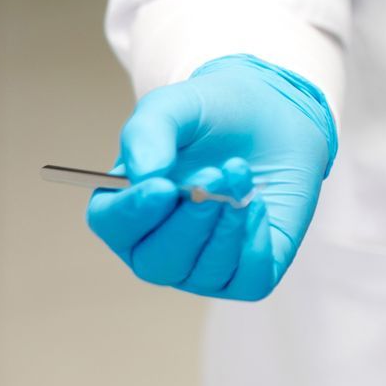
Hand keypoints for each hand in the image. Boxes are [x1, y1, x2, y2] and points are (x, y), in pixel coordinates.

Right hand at [86, 55, 336, 300]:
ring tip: (240, 175)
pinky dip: (255, 244)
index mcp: (127, 206)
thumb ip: (148, 132)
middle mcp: (158, 244)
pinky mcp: (249, 269)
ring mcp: (202, 264)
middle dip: (189, 221)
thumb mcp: (175, 106)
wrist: (273, 114)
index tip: (162, 187)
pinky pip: (249, 279)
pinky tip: (258, 203)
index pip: (112, 226)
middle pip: (157, 262)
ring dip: (226, 227)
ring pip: (203, 274)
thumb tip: (145, 174)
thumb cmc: (213, 114)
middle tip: (215, 175)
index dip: (132, 213)